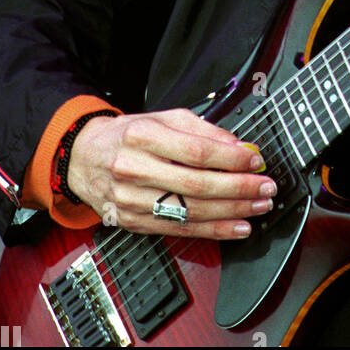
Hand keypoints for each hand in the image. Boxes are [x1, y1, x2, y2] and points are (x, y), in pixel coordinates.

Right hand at [67, 107, 276, 238]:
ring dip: (232, 212)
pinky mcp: (135, 222)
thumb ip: (202, 129)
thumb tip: (239, 147)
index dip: (230, 158)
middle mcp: (134, 168)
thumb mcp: (163, 118)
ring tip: (258, 206)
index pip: (195, 150)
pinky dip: (213, 231)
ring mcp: (132, 200)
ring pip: (190, 211)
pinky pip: (180, 230)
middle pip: (196, 184)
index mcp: (142, 136)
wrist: (84, 159)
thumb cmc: (128, 136)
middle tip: (265, 187)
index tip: (254, 160)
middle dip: (238, 188)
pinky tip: (236, 227)